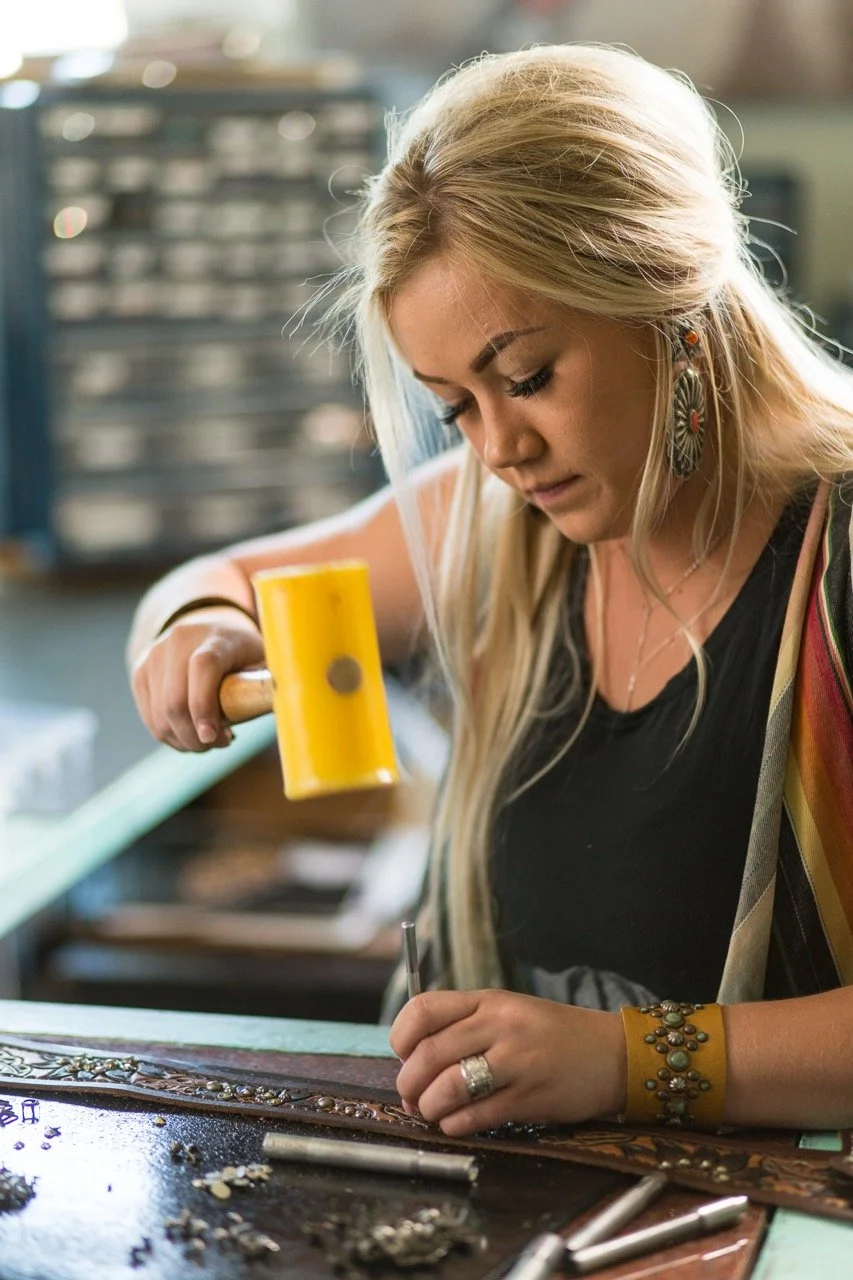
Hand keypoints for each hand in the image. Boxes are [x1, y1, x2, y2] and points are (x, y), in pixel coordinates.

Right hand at [130, 607, 263, 751]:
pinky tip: (191, 732)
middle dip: (195, 736)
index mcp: (215, 637)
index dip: (205, 706)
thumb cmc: (242, 653)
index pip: (202, 668)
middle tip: (218, 744)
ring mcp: (155, 655)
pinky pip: (150, 718)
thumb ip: (269, 682)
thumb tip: (288, 706)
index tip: (214, 737)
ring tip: (208, 739)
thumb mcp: (262, 659)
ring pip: (159, 715)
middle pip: (175, 700)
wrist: (205, 626)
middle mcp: (179, 641)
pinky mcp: (140, 672)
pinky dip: (170, 735)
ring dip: (184, 740)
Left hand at [390, 989, 625, 1136]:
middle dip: (409, 1082)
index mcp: (489, 1001)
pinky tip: (456, 1123)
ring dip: (429, 1107)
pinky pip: (477, 1115)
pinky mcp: (532, 1097)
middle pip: (430, 1053)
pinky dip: (455, 1125)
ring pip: (449, 1086)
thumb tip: (413, 1059)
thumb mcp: (509, 1012)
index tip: (403, 1055)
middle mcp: (501, 1026)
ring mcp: (517, 1061)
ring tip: (432, 1112)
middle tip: (411, 1096)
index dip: (401, 1036)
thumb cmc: (552, 1035)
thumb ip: (465, 1025)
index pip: (423, 1008)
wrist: (612, 1053)